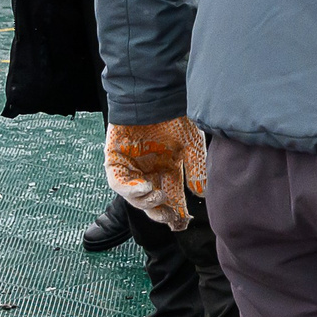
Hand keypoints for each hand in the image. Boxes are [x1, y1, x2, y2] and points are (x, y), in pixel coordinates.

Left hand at [105, 117, 204, 231]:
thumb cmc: (174, 115)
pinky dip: (130, 188)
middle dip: (160, 212)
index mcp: (168, 168)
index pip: (172, 196)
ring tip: (158, 195)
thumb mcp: (192, 144)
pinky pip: (118, 181)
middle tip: (170, 217)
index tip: (183, 222)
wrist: (153, 95)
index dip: (177, 210)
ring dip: (146, 201)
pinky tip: (144, 187)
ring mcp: (130, 166)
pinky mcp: (114, 159)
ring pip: (134, 196)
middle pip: (152, 201)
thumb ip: (196, 168)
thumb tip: (202, 194)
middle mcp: (149, 170)